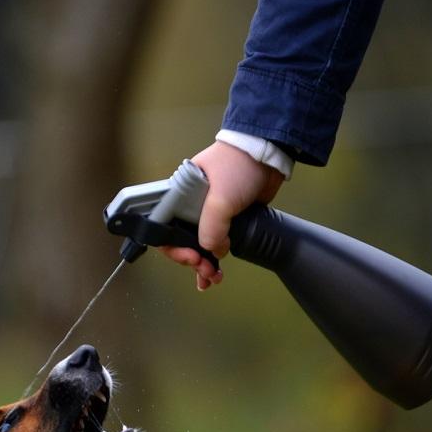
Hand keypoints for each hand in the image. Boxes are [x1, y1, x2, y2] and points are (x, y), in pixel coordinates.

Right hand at [160, 140, 283, 289]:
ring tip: (212, 277)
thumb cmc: (238, 165)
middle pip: (180, 240)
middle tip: (204, 269)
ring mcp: (208, 212)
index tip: (191, 257)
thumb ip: (212, 229)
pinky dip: (214, 258)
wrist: (267, 154)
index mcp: (178, 195)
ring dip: (202, 264)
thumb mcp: (221, 199)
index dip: (173, 247)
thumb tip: (213, 251)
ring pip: (198, 244)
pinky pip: (215, 242)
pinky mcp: (226, 217)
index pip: (164, 228)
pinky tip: (215, 271)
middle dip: (190, 260)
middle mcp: (189, 205)